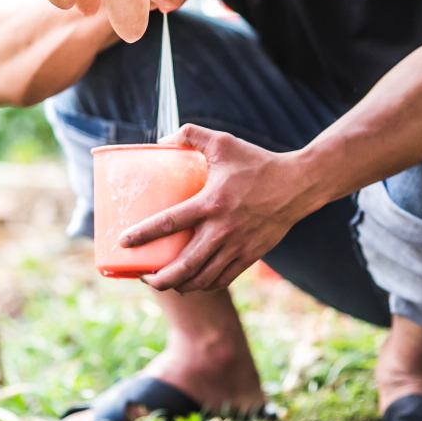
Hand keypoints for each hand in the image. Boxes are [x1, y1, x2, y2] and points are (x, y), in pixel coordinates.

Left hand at [119, 125, 315, 292]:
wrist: (298, 185)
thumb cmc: (258, 162)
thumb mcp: (223, 142)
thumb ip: (191, 135)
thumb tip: (163, 140)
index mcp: (211, 202)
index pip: (170, 223)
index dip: (143, 235)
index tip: (123, 243)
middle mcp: (222, 230)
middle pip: (183, 266)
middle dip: (158, 279)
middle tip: (143, 276)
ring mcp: (237, 247)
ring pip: (202, 279)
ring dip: (179, 286)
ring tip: (163, 282)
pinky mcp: (250, 256)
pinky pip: (221, 279)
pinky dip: (203, 284)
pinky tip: (192, 282)